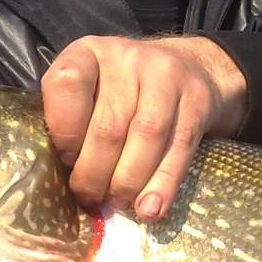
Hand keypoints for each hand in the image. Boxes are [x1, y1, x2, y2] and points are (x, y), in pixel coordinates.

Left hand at [41, 35, 246, 220]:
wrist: (192, 67)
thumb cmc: (126, 89)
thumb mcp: (91, 88)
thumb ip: (73, 120)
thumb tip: (64, 180)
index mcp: (89, 53)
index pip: (66, 84)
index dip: (63, 131)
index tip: (66, 161)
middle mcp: (127, 58)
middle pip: (108, 125)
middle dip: (94, 173)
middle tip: (90, 198)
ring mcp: (167, 76)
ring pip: (145, 139)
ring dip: (127, 182)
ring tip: (117, 203)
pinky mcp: (197, 100)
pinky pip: (178, 149)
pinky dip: (162, 185)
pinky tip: (149, 208)